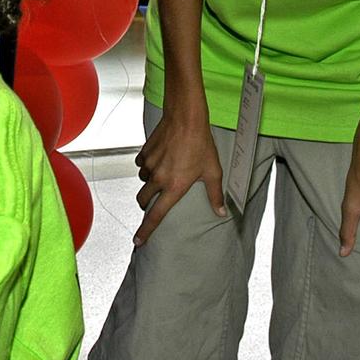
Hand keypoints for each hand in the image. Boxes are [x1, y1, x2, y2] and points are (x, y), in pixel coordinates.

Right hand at [133, 113, 226, 245]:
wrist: (185, 118)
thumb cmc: (201, 144)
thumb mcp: (212, 171)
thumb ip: (215, 194)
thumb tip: (221, 213)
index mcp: (174, 187)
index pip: (156, 215)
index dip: (146, 231)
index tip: (138, 241)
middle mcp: (159, 178)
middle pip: (143, 200)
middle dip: (145, 204)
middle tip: (154, 202)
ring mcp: (150, 164)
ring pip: (142, 181)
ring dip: (149, 182)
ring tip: (162, 174)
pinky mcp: (145, 152)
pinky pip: (141, 164)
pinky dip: (147, 165)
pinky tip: (158, 159)